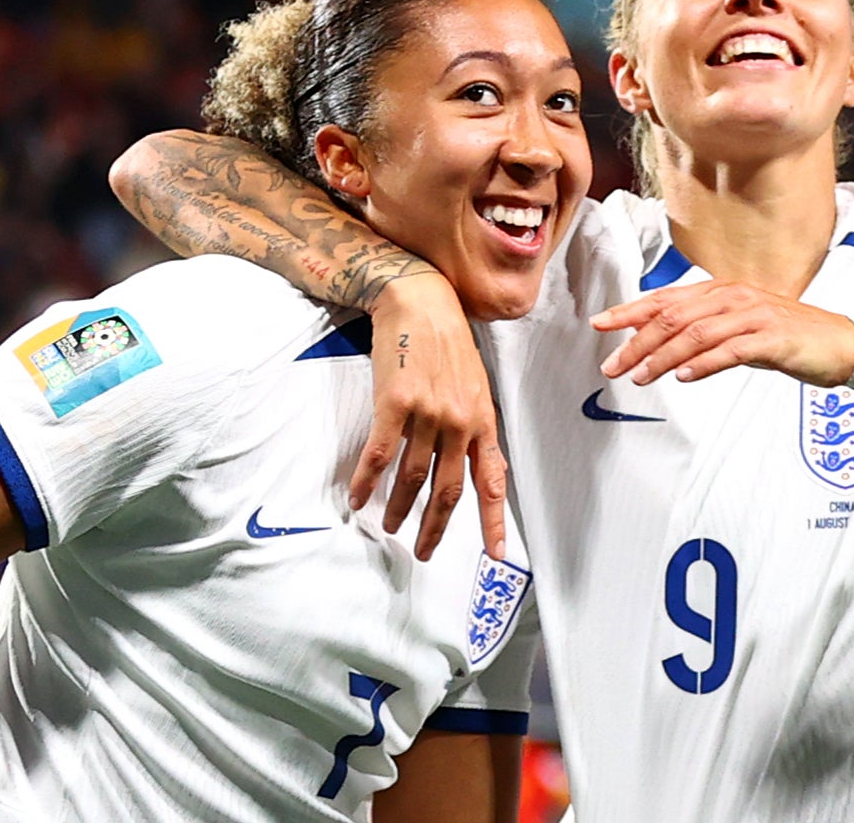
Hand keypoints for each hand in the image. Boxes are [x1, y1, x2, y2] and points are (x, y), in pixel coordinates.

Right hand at [357, 273, 505, 561]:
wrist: (420, 300)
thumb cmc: (447, 341)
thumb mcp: (475, 385)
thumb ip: (474, 426)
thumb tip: (474, 463)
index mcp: (482, 419)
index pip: (492, 480)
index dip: (493, 520)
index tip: (495, 553)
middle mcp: (459, 420)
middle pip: (448, 490)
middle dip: (435, 527)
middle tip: (424, 552)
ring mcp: (428, 412)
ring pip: (412, 477)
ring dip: (398, 507)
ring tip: (388, 525)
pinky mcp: (396, 402)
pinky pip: (380, 453)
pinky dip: (367, 481)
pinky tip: (358, 498)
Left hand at [591, 280, 853, 386]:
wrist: (841, 343)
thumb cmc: (786, 337)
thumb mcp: (737, 329)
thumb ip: (700, 331)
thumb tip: (655, 340)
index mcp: (722, 291)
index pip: (666, 299)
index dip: (630, 311)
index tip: (601, 324)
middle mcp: (734, 297)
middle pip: (674, 317)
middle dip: (637, 341)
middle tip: (613, 365)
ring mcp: (754, 315)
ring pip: (697, 334)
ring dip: (663, 356)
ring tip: (640, 376)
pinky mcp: (773, 338)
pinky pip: (732, 350)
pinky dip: (704, 363)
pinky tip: (684, 376)